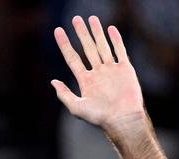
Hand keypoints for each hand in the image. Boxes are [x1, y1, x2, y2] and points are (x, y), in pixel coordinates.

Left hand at [51, 16, 144, 132]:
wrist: (122, 119)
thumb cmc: (99, 117)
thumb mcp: (76, 107)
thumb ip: (64, 94)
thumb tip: (52, 81)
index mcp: (85, 81)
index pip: (72, 58)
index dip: (64, 44)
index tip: (58, 31)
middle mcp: (97, 73)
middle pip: (87, 48)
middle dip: (81, 33)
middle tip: (75, 19)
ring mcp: (111, 70)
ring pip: (102, 46)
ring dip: (97, 32)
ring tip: (91, 18)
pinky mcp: (125, 69)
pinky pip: (120, 51)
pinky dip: (116, 40)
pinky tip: (110, 29)